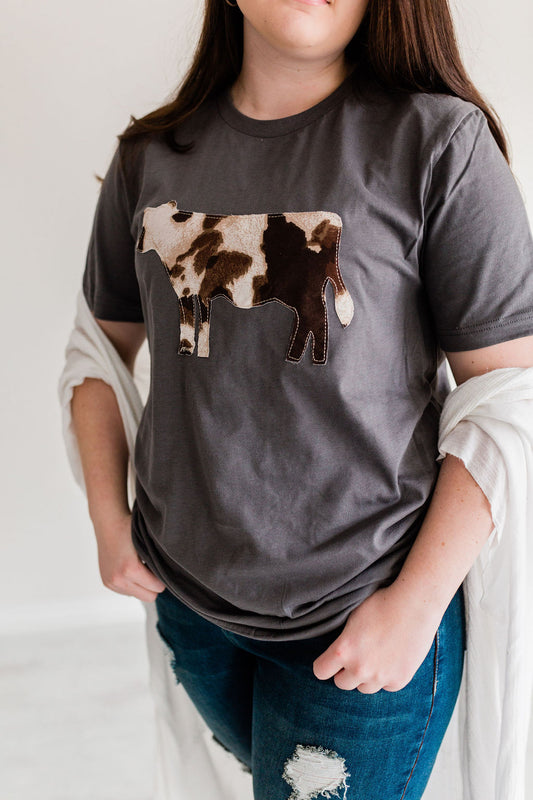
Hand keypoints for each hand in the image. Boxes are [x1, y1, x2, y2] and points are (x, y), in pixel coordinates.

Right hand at [94, 512, 166, 601]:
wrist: (108, 523)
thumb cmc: (130, 528)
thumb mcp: (149, 541)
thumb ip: (160, 559)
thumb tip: (176, 572)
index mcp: (130, 569)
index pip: (157, 588)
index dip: (162, 578)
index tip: (161, 567)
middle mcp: (118, 579)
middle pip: (149, 597)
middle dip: (153, 585)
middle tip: (152, 568)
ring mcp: (111, 582)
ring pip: (137, 595)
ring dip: (141, 585)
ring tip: (140, 567)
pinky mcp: (107, 582)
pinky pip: (126, 592)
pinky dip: (131, 583)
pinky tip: (130, 568)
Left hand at [312, 583, 442, 692]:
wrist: (414, 604)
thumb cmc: (381, 603)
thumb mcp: (352, 616)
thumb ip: (342, 639)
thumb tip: (335, 649)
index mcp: (343, 650)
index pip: (320, 671)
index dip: (324, 665)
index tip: (330, 660)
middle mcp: (359, 668)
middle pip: (341, 683)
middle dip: (345, 672)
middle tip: (356, 657)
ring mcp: (380, 677)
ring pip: (364, 688)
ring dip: (366, 677)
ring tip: (375, 657)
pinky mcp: (399, 680)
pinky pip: (386, 686)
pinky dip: (387, 677)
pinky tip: (392, 658)